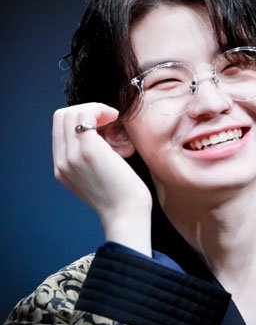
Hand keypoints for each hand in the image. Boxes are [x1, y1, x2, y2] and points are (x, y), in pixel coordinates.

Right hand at [52, 103, 152, 255]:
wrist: (127, 215)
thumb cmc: (122, 196)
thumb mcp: (98, 178)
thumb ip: (90, 160)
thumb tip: (101, 136)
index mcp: (62, 168)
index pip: (60, 129)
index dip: (81, 118)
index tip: (104, 124)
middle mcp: (62, 162)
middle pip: (61, 117)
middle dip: (87, 110)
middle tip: (109, 119)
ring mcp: (72, 156)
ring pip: (71, 113)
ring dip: (94, 108)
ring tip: (112, 118)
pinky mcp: (89, 150)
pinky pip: (85, 115)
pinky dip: (100, 110)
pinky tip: (114, 118)